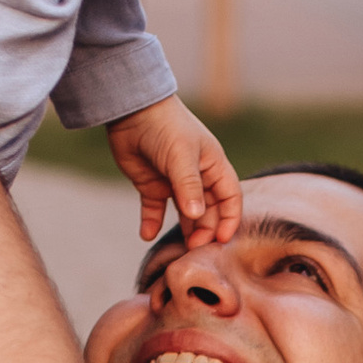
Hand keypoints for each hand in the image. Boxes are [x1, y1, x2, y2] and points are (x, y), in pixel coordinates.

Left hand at [106, 92, 241, 245]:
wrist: (131, 110)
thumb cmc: (165, 126)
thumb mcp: (181, 156)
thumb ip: (189, 187)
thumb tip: (197, 217)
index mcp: (213, 167)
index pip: (230, 198)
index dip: (229, 219)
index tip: (221, 240)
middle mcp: (197, 177)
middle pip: (209, 212)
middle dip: (205, 231)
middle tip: (195, 248)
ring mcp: (175, 183)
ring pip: (185, 215)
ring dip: (184, 231)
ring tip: (179, 251)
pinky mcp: (152, 186)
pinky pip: (155, 211)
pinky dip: (152, 223)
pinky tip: (146, 235)